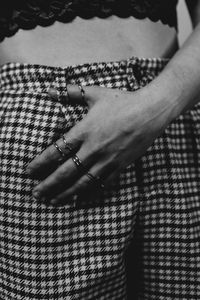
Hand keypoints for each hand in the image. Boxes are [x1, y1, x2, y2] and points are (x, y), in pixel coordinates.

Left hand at [26, 83, 173, 204]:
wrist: (150, 111)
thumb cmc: (122, 100)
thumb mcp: (94, 94)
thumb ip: (70, 93)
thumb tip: (49, 90)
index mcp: (84, 131)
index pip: (56, 151)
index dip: (40, 163)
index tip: (29, 172)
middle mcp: (93, 149)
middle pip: (65, 172)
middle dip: (48, 185)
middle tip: (35, 194)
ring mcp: (107, 160)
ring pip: (82, 183)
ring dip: (65, 194)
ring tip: (53, 202)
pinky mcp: (119, 166)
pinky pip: (101, 184)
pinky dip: (89, 193)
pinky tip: (80, 198)